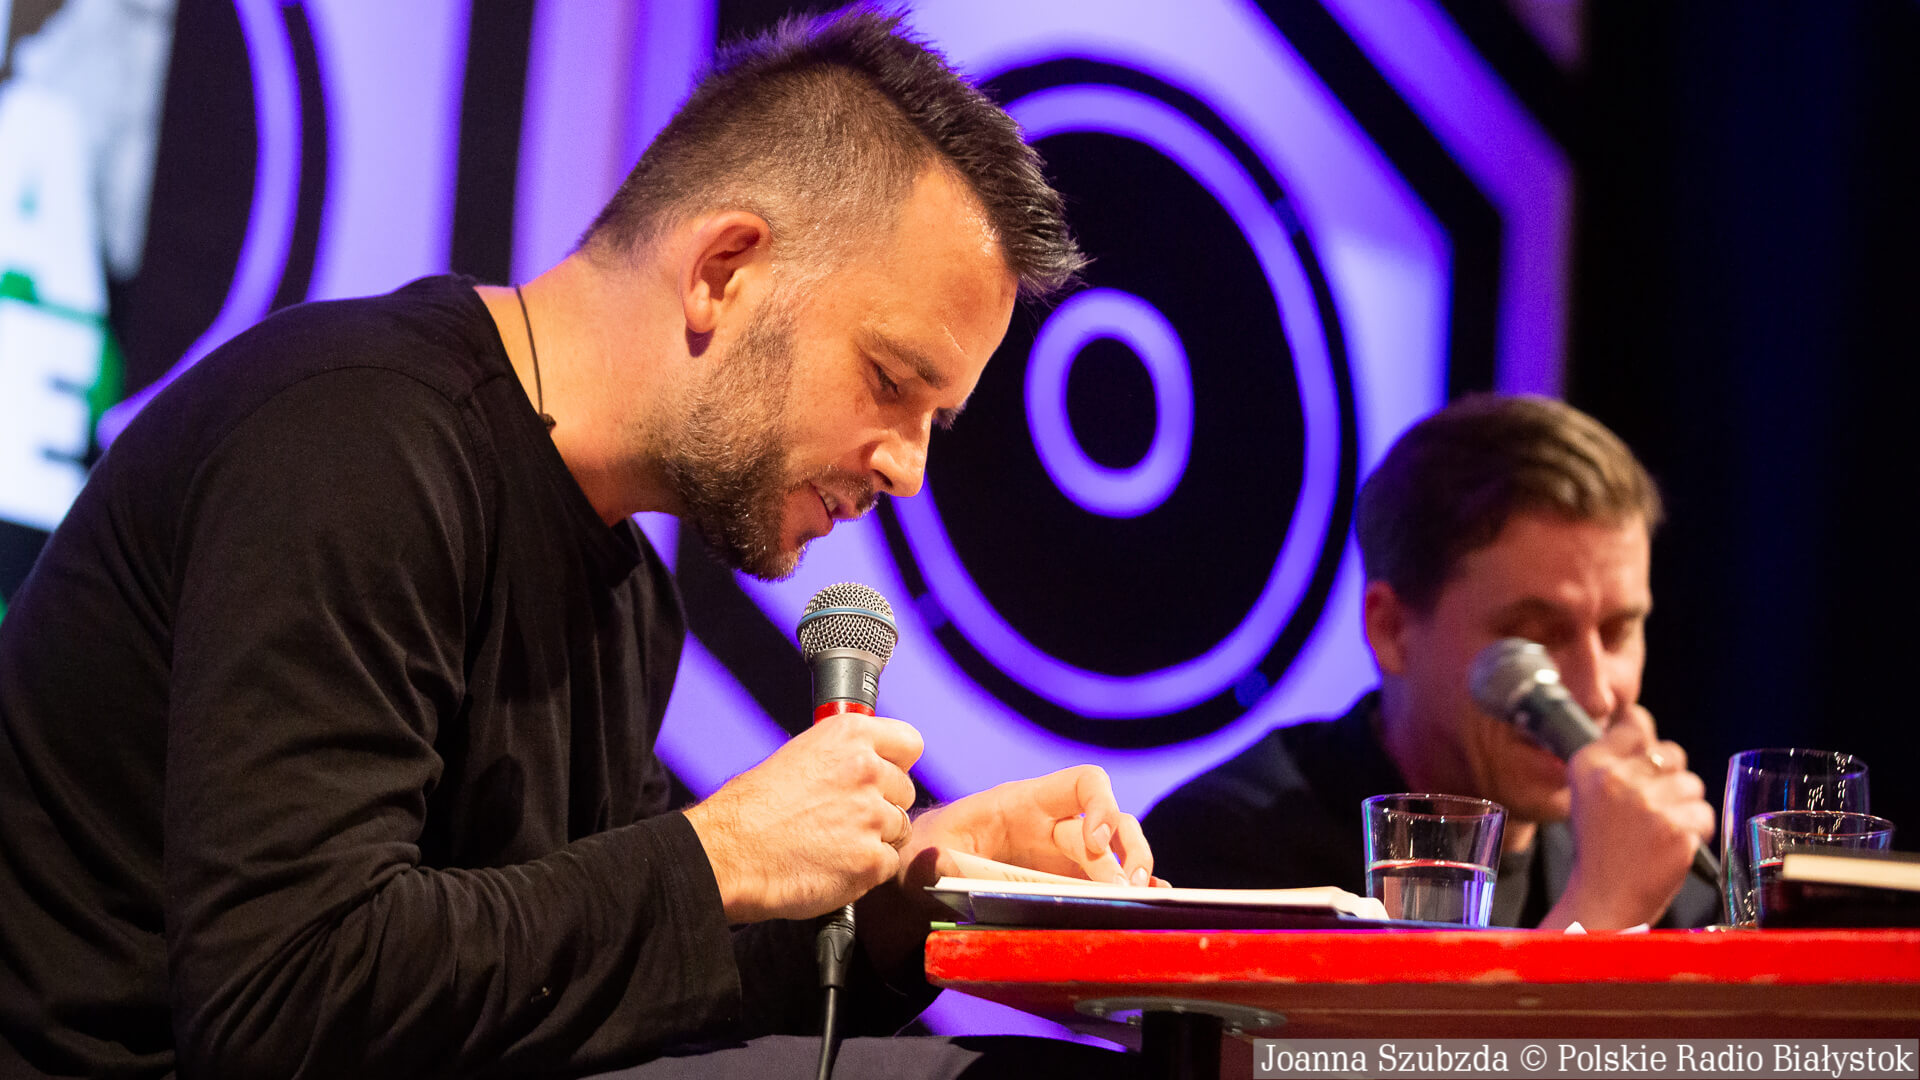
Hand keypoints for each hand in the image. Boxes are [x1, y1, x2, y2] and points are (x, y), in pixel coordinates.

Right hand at [683, 713, 921, 922]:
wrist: (730, 853)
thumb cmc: (752, 809)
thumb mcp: (798, 755)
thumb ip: (843, 757)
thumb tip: (870, 763)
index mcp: (849, 736)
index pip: (910, 743)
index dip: (896, 763)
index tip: (885, 774)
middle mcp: (867, 769)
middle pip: (905, 791)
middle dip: (882, 806)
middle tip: (844, 818)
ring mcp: (872, 816)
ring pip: (899, 829)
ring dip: (875, 839)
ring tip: (832, 843)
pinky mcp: (871, 859)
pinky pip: (887, 864)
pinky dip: (866, 870)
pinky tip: (833, 864)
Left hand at [896, 764, 1156, 890]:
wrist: (920, 880)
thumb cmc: (925, 855)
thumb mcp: (929, 853)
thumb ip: (939, 859)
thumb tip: (946, 865)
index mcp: (1026, 804)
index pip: (1083, 783)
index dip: (1100, 806)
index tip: (1094, 843)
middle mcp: (1055, 826)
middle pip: (1113, 822)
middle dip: (1126, 852)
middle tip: (1126, 888)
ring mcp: (1065, 858)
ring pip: (1120, 851)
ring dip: (1135, 872)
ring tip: (1140, 900)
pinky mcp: (1067, 884)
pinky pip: (1110, 882)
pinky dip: (1132, 892)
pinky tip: (1144, 908)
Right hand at [1544, 705, 1713, 929]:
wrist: (1603, 898)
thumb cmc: (1599, 848)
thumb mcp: (1587, 795)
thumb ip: (1612, 760)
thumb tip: (1642, 723)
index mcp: (1589, 765)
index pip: (1635, 724)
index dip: (1645, 742)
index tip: (1643, 763)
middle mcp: (1616, 778)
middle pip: (1671, 752)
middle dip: (1670, 777)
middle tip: (1651, 806)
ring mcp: (1647, 803)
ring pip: (1693, 784)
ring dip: (1685, 806)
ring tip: (1662, 829)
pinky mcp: (1676, 828)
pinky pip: (1704, 814)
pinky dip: (1696, 830)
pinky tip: (1673, 844)